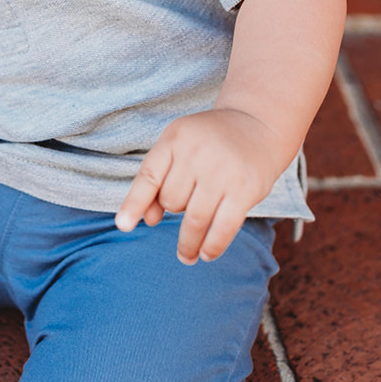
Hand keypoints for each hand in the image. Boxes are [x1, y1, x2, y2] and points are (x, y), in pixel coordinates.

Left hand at [115, 108, 281, 264]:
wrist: (257, 125)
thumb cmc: (210, 142)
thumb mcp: (179, 148)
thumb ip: (159, 178)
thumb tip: (148, 220)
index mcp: (175, 138)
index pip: (149, 176)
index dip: (134, 203)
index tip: (123, 226)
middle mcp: (197, 153)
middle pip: (172, 200)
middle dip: (175, 209)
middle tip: (187, 207)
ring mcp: (222, 171)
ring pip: (194, 219)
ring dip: (188, 243)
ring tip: (186, 256)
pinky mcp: (245, 189)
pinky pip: (223, 227)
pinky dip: (212, 246)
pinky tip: (206, 254)